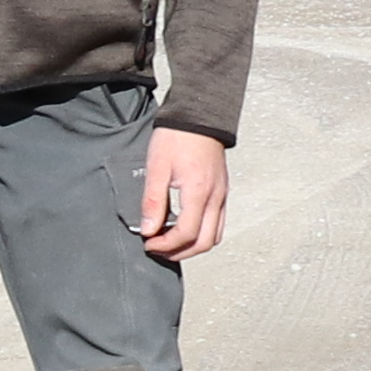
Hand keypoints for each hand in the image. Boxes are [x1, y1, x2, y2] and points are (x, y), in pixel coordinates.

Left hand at [135, 126, 232, 259]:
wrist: (199, 117)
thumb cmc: (177, 138)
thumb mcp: (157, 168)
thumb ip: (152, 201)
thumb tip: (148, 229)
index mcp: (199, 193)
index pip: (186, 234)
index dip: (166, 245)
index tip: (148, 243)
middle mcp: (215, 198)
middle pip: (204, 243)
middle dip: (180, 253)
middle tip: (158, 249)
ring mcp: (222, 195)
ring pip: (213, 236)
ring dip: (192, 246)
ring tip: (169, 242)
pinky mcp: (222, 191)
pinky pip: (217, 222)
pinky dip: (201, 233)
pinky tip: (183, 226)